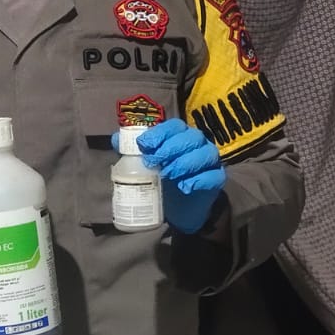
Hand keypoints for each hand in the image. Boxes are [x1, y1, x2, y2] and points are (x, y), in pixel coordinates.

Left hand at [114, 119, 226, 233]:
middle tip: (154, 162)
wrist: (177, 208)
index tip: (145, 145)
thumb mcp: (143, 165)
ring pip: (206, 153)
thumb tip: (117, 140)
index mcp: (180, 136)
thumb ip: (131, 151)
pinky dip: (199, 179)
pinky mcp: (217, 179)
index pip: (175, 126)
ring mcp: (210, 161)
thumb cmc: (161, 180)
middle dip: (171, 148)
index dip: (161, 133)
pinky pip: (214, 175)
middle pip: (191, 137)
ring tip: (168, 174)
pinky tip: (185, 187)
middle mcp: (198, 144)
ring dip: (185, 162)